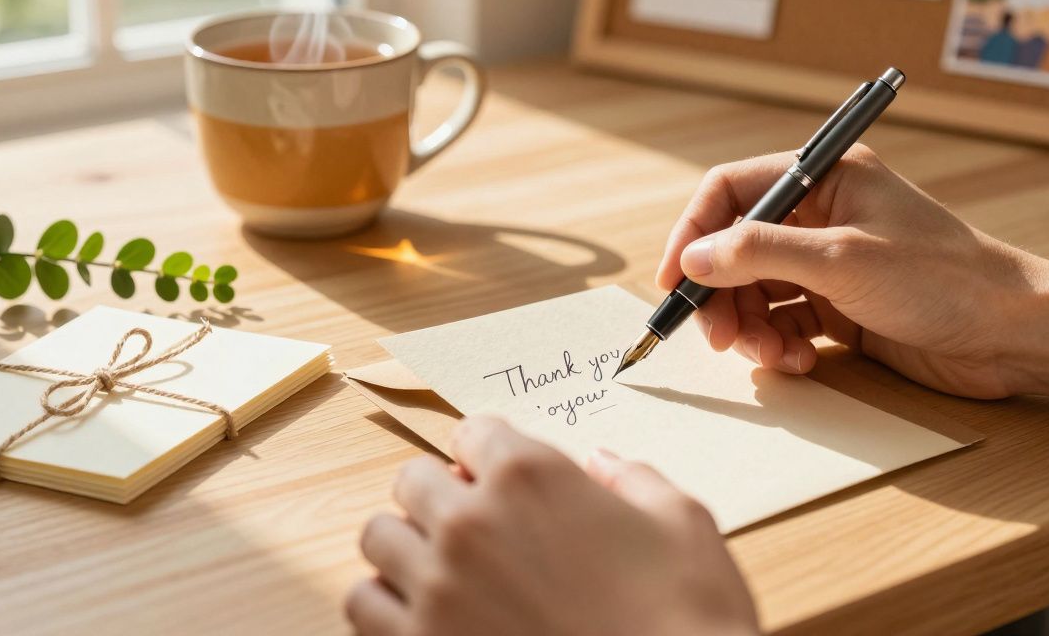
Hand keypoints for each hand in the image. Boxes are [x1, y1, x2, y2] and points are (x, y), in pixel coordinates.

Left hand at [347, 417, 759, 635]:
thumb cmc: (685, 617)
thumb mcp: (685, 525)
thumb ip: (635, 480)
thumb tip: (604, 463)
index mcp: (531, 475)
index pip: (474, 432)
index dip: (490, 453)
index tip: (500, 477)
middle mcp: (470, 522)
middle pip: (414, 479)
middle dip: (442, 495)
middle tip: (477, 527)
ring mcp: (436, 587)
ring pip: (378, 538)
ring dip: (408, 547)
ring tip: (444, 571)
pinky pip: (363, 605)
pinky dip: (386, 605)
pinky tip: (424, 616)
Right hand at [657, 144, 1048, 398]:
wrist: (1013, 334)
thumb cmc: (943, 280)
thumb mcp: (841, 259)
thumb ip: (758, 253)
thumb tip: (692, 258)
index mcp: (825, 178)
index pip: (731, 191)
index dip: (693, 233)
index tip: (673, 281)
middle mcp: (822, 216)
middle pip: (736, 249)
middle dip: (721, 296)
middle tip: (719, 338)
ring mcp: (830, 264)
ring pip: (756, 292)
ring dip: (751, 328)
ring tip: (770, 357)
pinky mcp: (842, 308)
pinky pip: (785, 323)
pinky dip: (780, 346)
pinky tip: (799, 363)